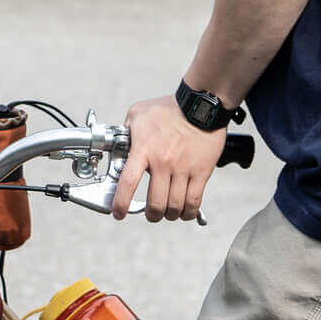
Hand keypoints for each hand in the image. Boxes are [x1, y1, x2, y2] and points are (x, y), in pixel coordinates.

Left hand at [111, 95, 226, 222]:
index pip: (129, 182)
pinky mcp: (201, 172)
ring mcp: (183, 168)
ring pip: (175, 206)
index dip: (121, 203)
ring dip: (170, 215)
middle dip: (152, 215)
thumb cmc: (170, 108)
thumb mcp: (138, 113)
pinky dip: (188, 212)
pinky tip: (185, 211)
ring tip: (169, 212)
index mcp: (144, 149)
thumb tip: (118, 143)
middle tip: (152, 214)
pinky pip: (194, 201)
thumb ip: (125, 130)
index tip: (119, 213)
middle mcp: (163, 162)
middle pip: (156, 204)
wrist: (202, 104)